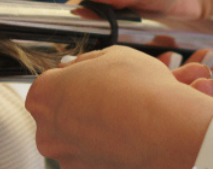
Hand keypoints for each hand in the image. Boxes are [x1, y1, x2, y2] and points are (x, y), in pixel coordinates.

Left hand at [26, 46, 212, 168]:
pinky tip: (126, 139)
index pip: (48, 85)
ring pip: (76, 139)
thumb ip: (84, 62)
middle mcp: (47, 132)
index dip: (73, 80)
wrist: (169, 132)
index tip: (90, 81)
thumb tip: (75, 67)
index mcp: (43, 96)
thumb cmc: (139, 90)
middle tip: (109, 99)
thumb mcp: (111, 55)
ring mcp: (67, 159)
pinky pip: (93, 157)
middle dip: (79, 108)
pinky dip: (106, 150)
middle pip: (59, 115)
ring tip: (123, 120)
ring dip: (94, 131)